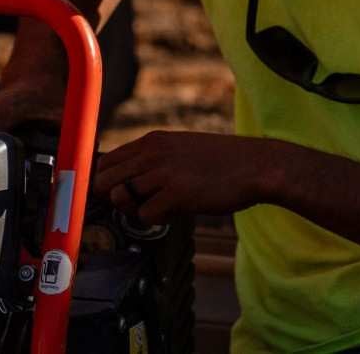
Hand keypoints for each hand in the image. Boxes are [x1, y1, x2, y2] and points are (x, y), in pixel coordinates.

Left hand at [93, 131, 288, 223]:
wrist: (256, 166)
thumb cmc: (221, 162)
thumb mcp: (180, 149)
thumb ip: (152, 162)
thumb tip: (122, 185)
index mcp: (152, 141)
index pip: (104, 161)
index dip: (104, 182)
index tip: (114, 195)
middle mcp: (152, 153)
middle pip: (104, 180)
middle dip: (114, 199)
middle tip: (136, 205)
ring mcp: (163, 173)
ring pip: (121, 198)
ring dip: (136, 209)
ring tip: (160, 206)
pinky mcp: (176, 194)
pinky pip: (145, 215)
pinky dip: (156, 219)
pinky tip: (175, 212)